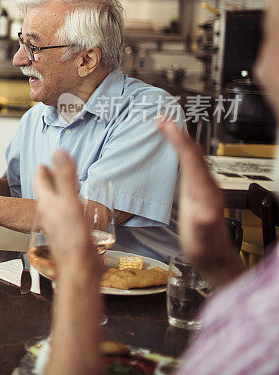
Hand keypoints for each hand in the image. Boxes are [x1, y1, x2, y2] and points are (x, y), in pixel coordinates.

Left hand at [33, 151, 98, 272]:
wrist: (78, 268)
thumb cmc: (72, 237)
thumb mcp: (70, 201)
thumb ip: (65, 177)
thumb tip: (58, 151)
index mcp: (47, 202)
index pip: (40, 180)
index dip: (42, 170)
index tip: (44, 162)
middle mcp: (48, 212)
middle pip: (47, 192)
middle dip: (50, 181)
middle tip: (54, 172)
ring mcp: (57, 224)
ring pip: (55, 204)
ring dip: (59, 194)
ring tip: (67, 188)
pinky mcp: (67, 234)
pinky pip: (65, 216)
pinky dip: (69, 208)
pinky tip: (77, 212)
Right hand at [157, 120, 245, 286]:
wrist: (213, 258)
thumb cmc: (204, 248)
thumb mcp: (201, 238)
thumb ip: (203, 225)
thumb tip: (203, 213)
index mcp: (204, 191)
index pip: (190, 158)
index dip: (177, 139)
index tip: (164, 123)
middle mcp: (207, 185)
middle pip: (193, 152)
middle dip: (178, 133)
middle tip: (161, 117)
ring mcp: (205, 187)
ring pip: (194, 156)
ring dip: (180, 139)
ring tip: (167, 126)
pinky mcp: (200, 191)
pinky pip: (191, 163)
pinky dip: (181, 151)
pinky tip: (175, 150)